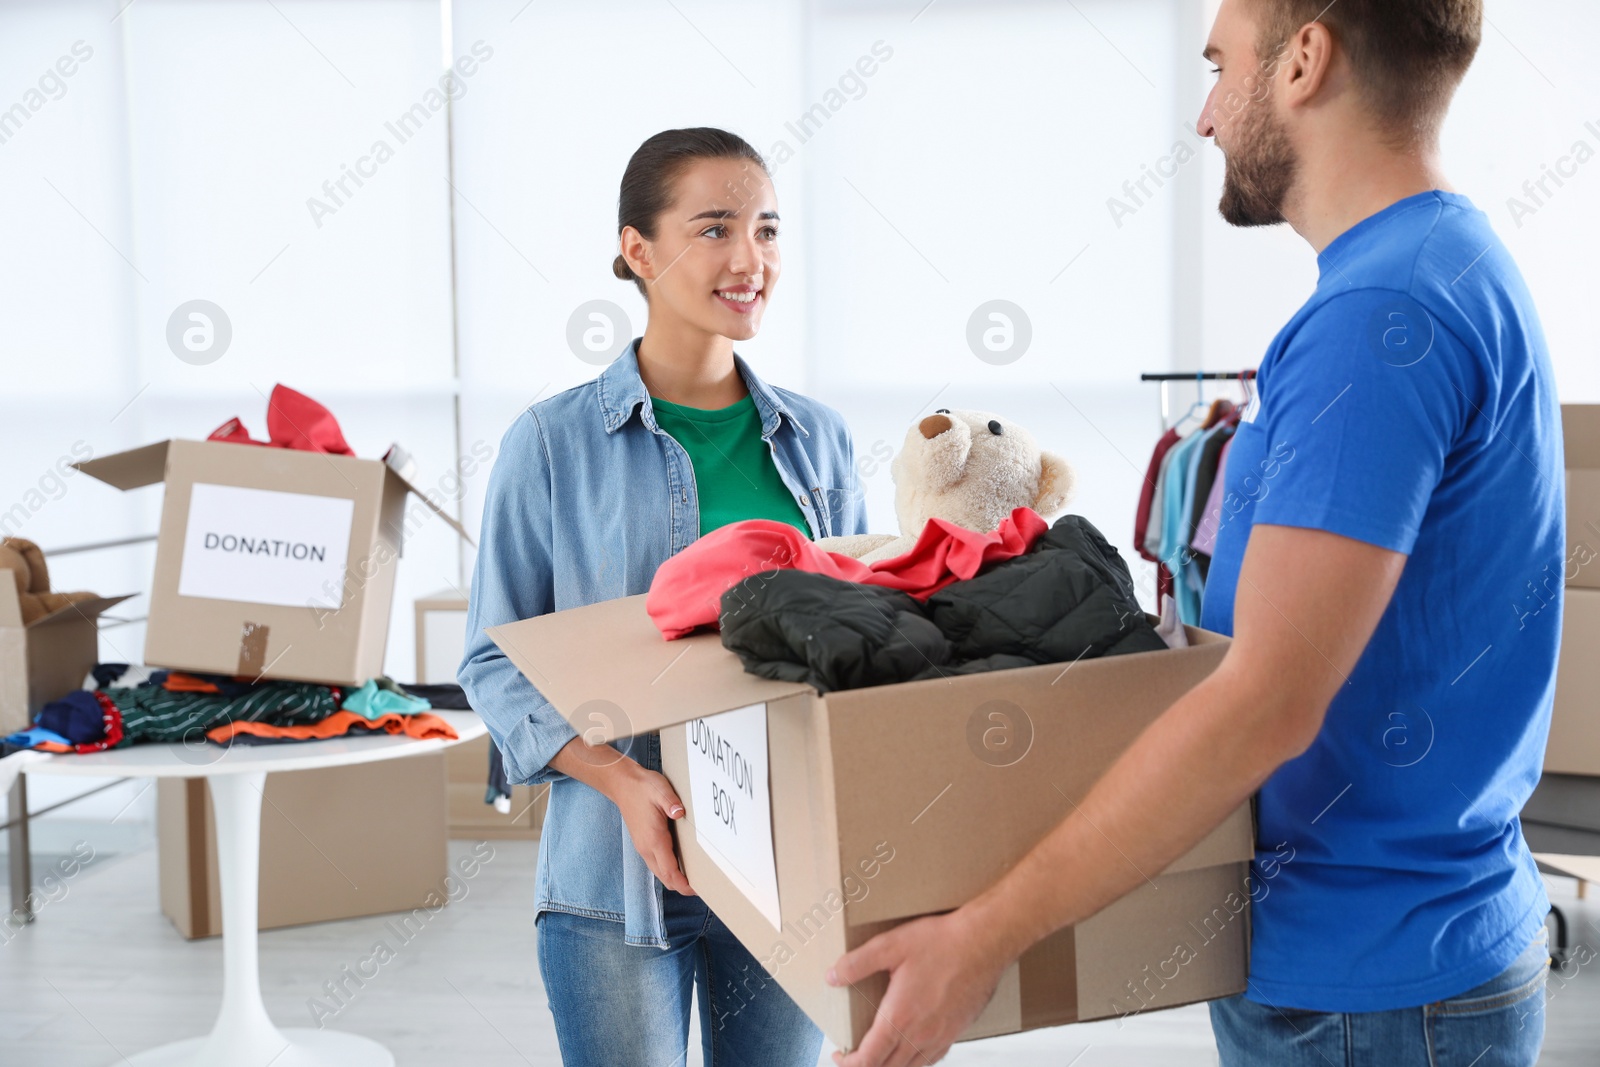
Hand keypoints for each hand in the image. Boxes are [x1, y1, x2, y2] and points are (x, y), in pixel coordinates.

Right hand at [610, 762, 695, 895]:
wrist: (622, 784)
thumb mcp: (660, 790)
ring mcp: (643, 847)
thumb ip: (671, 803)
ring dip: (675, 879)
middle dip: (682, 886)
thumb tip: (680, 813)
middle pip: (665, 878)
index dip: (683, 884)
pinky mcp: (643, 843)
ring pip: (660, 873)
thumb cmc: (643, 788)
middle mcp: (647, 848)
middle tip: (702, 886)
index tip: (698, 889)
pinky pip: (657, 864)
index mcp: (654, 840)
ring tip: (694, 877)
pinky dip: (669, 870)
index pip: (669, 871)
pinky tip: (681, 863)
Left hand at [827, 908, 1010, 1066]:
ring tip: (877, 1055)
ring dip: (889, 1066)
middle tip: (853, 1057)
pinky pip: (932, 1059)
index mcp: (900, 1018)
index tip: (840, 1055)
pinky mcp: (956, 1031)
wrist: (985, 942)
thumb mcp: (890, 945)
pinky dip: (914, 1062)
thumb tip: (833, 977)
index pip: (868, 1059)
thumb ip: (857, 963)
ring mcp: (941, 1036)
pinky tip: (910, 1050)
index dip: (849, 1063)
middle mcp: (921, 1035)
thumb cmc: (942, 942)